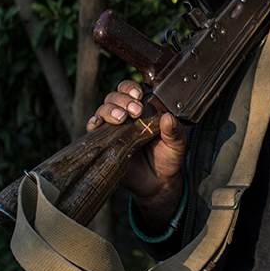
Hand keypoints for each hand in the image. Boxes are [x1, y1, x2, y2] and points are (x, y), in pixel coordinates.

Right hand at [87, 80, 186, 228]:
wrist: (157, 182)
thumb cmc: (167, 157)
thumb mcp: (177, 143)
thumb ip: (174, 131)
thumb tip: (168, 117)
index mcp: (143, 109)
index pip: (131, 90)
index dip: (131, 88)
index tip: (139, 96)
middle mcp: (126, 115)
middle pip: (114, 97)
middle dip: (123, 100)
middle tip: (135, 112)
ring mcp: (113, 128)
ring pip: (103, 109)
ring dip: (110, 110)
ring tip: (121, 119)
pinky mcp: (104, 142)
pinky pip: (92, 129)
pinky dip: (93, 122)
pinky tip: (98, 124)